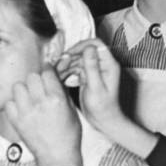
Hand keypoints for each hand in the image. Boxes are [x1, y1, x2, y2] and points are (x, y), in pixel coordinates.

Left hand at [5, 69, 82, 165]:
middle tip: (39, 88)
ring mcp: (25, 112)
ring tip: (29, 98)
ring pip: (18, 87)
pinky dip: (14, 104)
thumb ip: (61, 92)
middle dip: (36, 80)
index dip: (47, 71)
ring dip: (23, 90)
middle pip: (31, 76)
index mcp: (56, 99)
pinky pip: (9, 103)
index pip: (47, 72)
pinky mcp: (16, 121)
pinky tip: (22, 109)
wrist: (57, 157)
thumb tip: (54, 77)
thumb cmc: (69, 136)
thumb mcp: (71, 110)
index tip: (47, 73)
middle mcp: (39, 103)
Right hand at [71, 39, 157, 158]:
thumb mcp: (96, 87)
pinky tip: (60, 77)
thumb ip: (92, 67)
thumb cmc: (103, 107)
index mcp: (108, 64)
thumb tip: (88, 48)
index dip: (81, 46)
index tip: (69, 53)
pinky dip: (67, 72)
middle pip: (84, 51)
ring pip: (78, 60)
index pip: (95, 44)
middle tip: (59, 64)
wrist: (104, 120)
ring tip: (57, 72)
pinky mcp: (88, 76)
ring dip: (67, 64)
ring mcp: (95, 70)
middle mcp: (102, 65)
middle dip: (71, 56)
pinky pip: (76, 69)